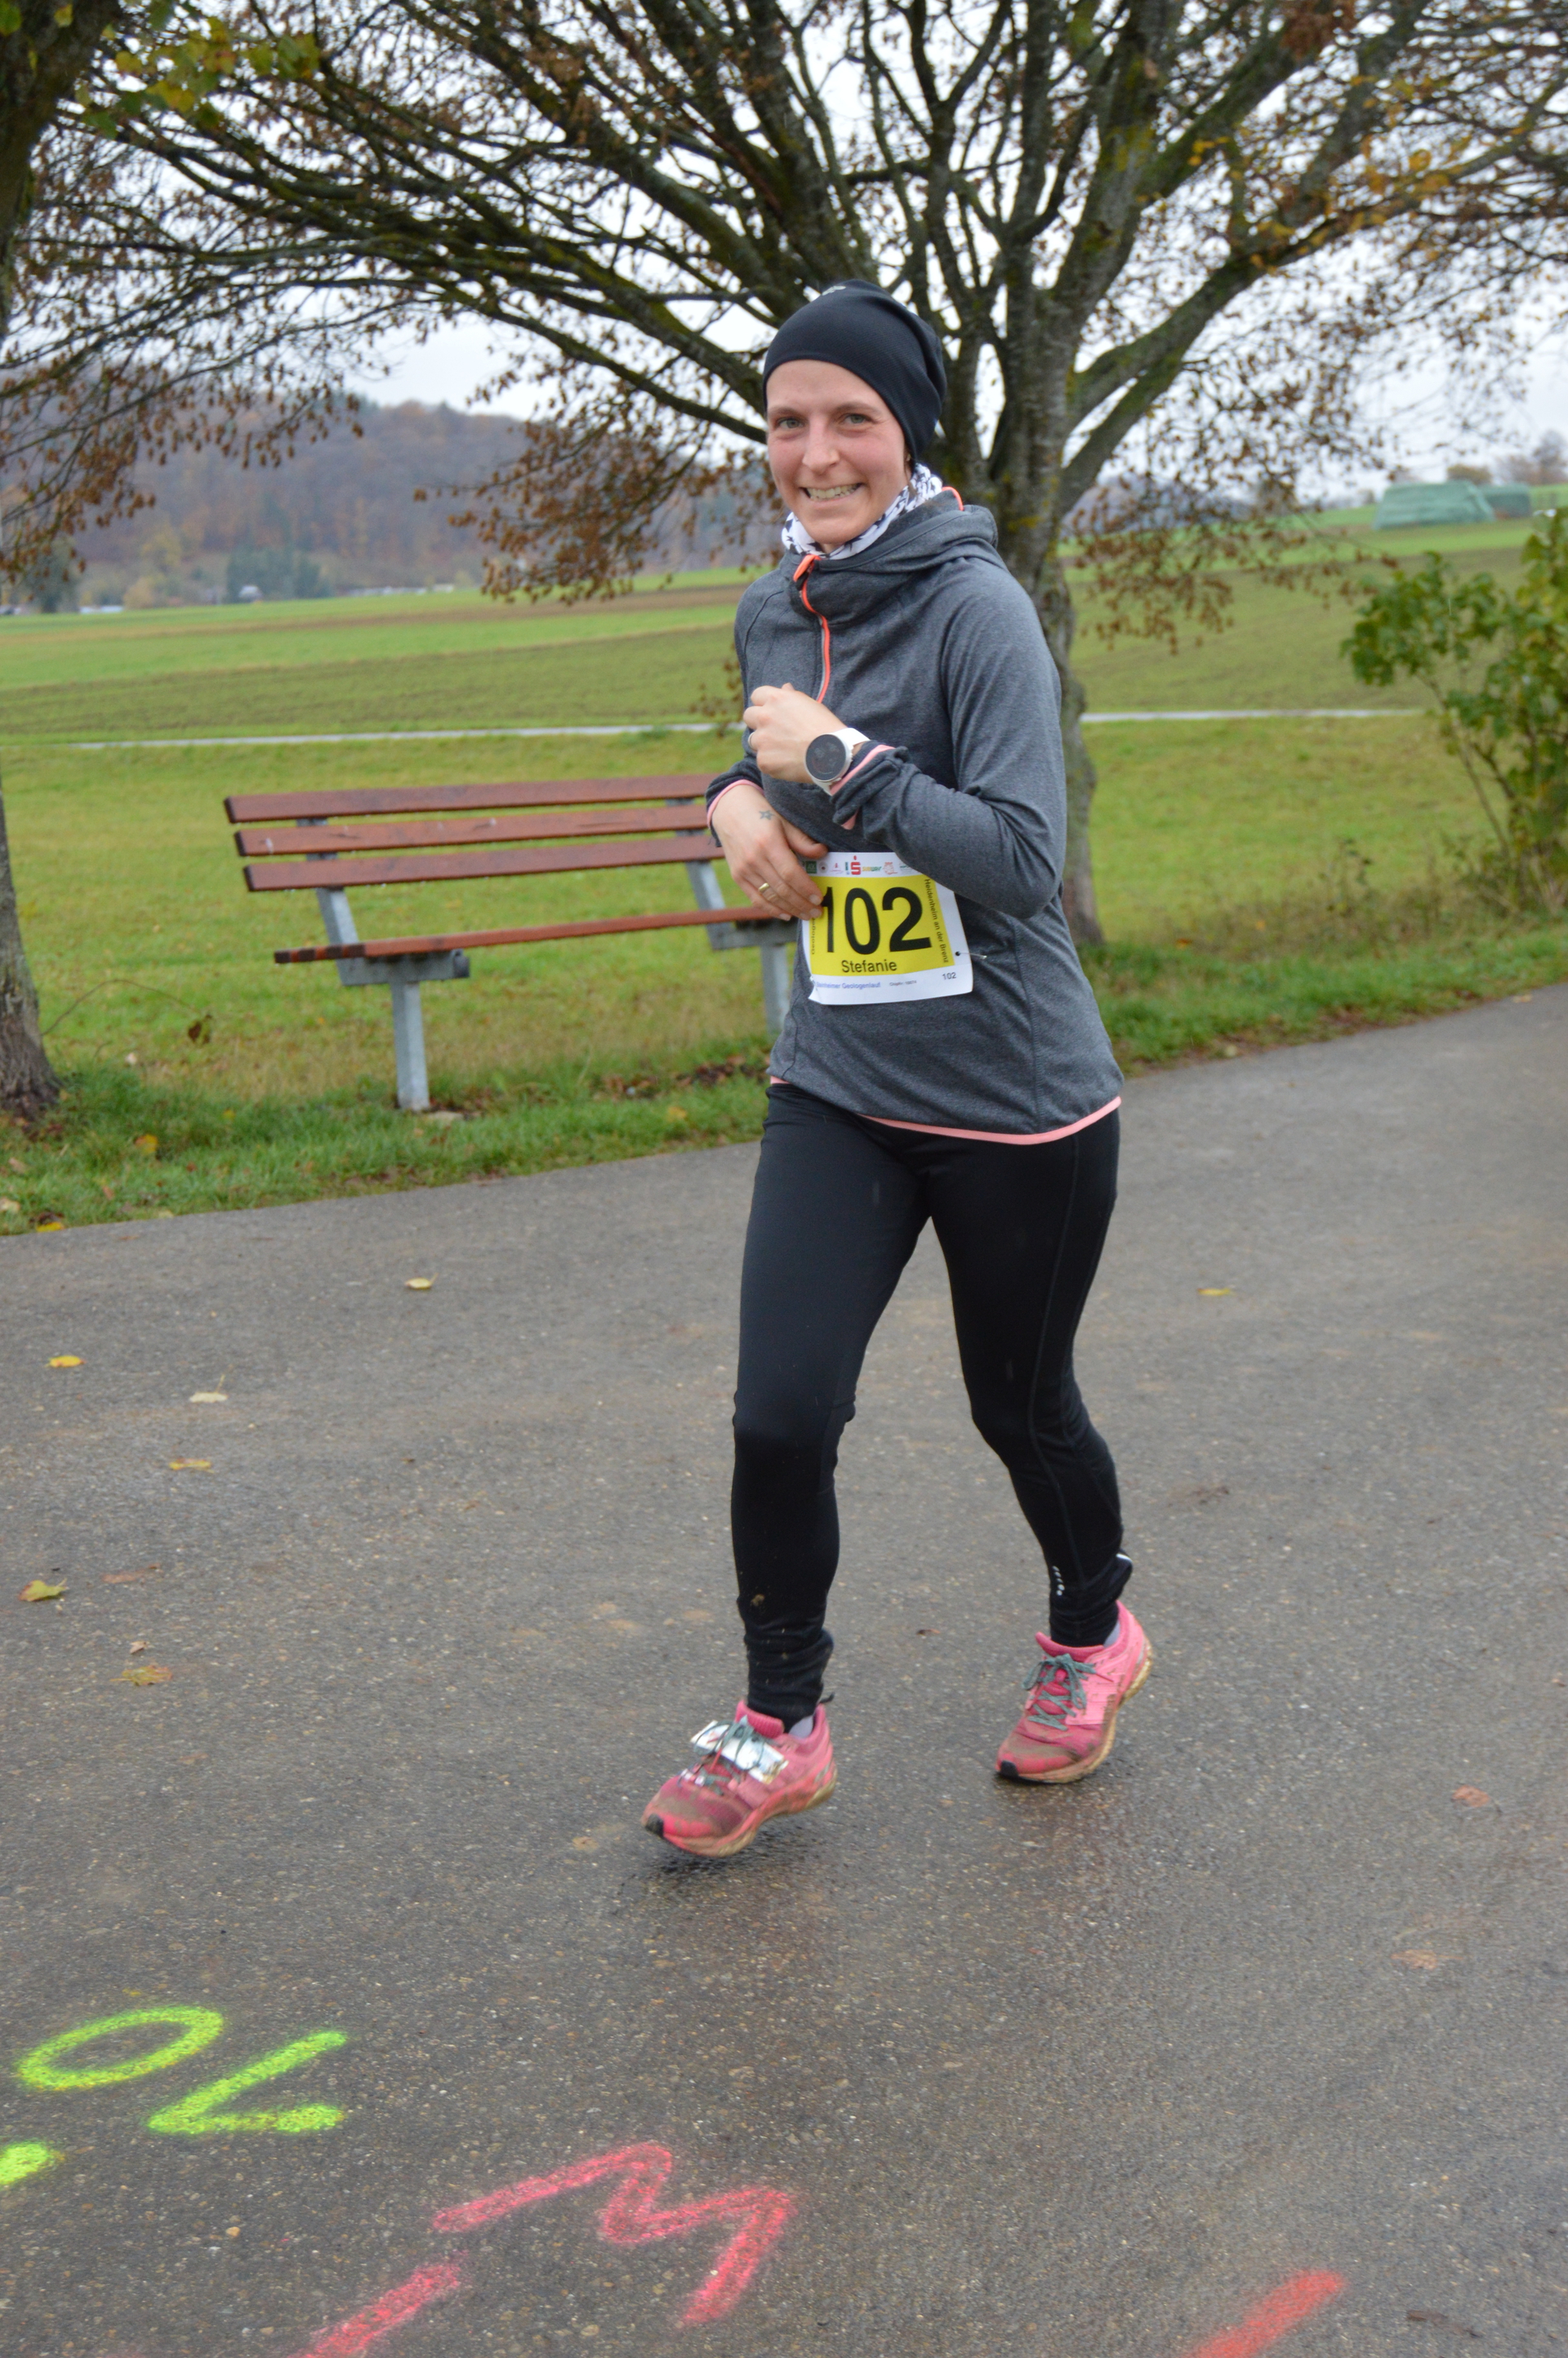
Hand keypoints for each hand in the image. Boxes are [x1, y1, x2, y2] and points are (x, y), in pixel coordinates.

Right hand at [710, 781, 825, 918]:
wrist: (729, 809)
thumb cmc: (761, 813)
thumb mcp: (784, 821)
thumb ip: (802, 840)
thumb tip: (822, 853)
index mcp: (768, 843)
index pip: (791, 874)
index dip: (806, 889)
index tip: (819, 898)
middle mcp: (754, 859)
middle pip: (782, 889)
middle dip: (802, 904)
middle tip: (817, 912)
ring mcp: (743, 870)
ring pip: (770, 897)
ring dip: (790, 909)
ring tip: (805, 914)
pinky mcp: (737, 876)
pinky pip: (756, 899)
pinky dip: (771, 909)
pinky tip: (786, 914)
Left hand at [743, 683, 846, 785]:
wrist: (832, 755)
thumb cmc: (825, 728)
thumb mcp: (811, 705)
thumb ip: (792, 697)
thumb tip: (784, 687)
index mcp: (776, 699)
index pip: (757, 695)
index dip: (763, 703)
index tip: (771, 712)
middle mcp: (765, 716)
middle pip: (748, 715)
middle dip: (758, 722)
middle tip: (774, 731)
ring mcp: (762, 739)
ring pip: (753, 740)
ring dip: (764, 743)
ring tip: (785, 749)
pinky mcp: (763, 760)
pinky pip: (762, 760)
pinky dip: (773, 762)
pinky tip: (789, 762)